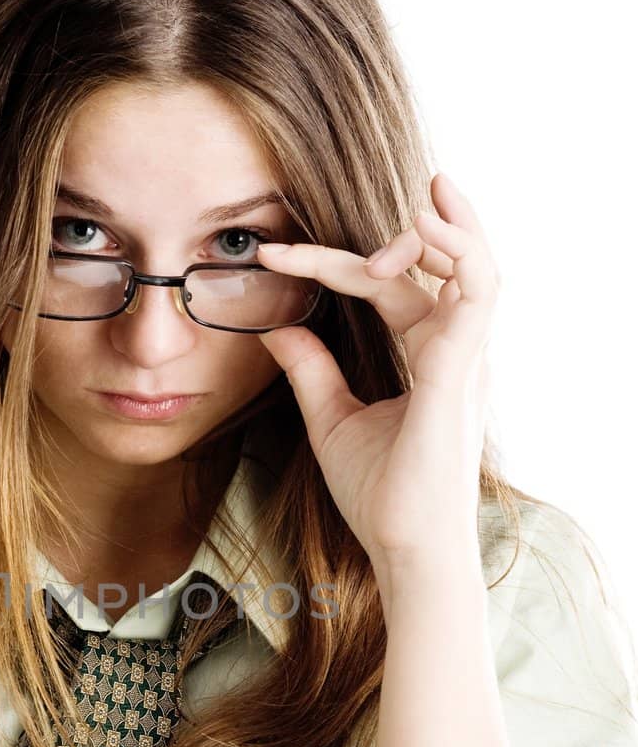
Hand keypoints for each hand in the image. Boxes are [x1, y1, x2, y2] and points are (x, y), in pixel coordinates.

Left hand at [256, 171, 498, 572]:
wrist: (403, 549)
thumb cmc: (381, 495)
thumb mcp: (332, 419)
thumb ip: (311, 370)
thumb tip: (278, 328)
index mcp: (429, 358)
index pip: (386, 289)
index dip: (330, 265)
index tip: (270, 255)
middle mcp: (454, 352)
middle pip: (432, 268)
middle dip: (396, 232)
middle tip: (315, 223)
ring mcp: (464, 359)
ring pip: (473, 266)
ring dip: (444, 227)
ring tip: (416, 197)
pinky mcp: (462, 370)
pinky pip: (477, 292)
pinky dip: (458, 253)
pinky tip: (422, 229)